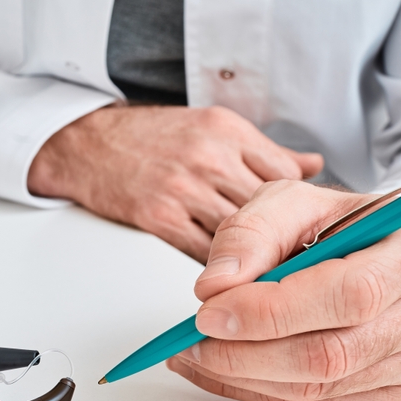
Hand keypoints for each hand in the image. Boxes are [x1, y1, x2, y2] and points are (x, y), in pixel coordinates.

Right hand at [27, 105, 323, 262]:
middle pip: (266, 208)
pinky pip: (201, 252)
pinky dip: (216, 267)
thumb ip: (264, 150)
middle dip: (277, 236)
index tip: (296, 225)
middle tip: (284, 258)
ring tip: (255, 272)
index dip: (296, 207)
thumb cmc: (149, 137)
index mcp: (228, 131)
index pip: (286, 175)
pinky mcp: (158, 216)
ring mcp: (183, 188)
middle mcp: (209, 157)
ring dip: (248, 257)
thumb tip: (313, 165)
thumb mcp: (213, 127)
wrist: (87, 142)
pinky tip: (221, 273)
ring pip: (238, 234)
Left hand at [167, 180, 400, 400]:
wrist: (383, 252)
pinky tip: (230, 375)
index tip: (207, 314)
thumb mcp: (294, 204)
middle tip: (190, 345)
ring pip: (326, 389)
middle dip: (245, 355)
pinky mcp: (400, 392)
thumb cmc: (343, 226)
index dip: (270, 312)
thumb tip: (214, 286)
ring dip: (247, 380)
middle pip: (334, 354)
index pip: (350, 294)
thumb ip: (252, 233)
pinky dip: (268, 396)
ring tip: (198, 358)